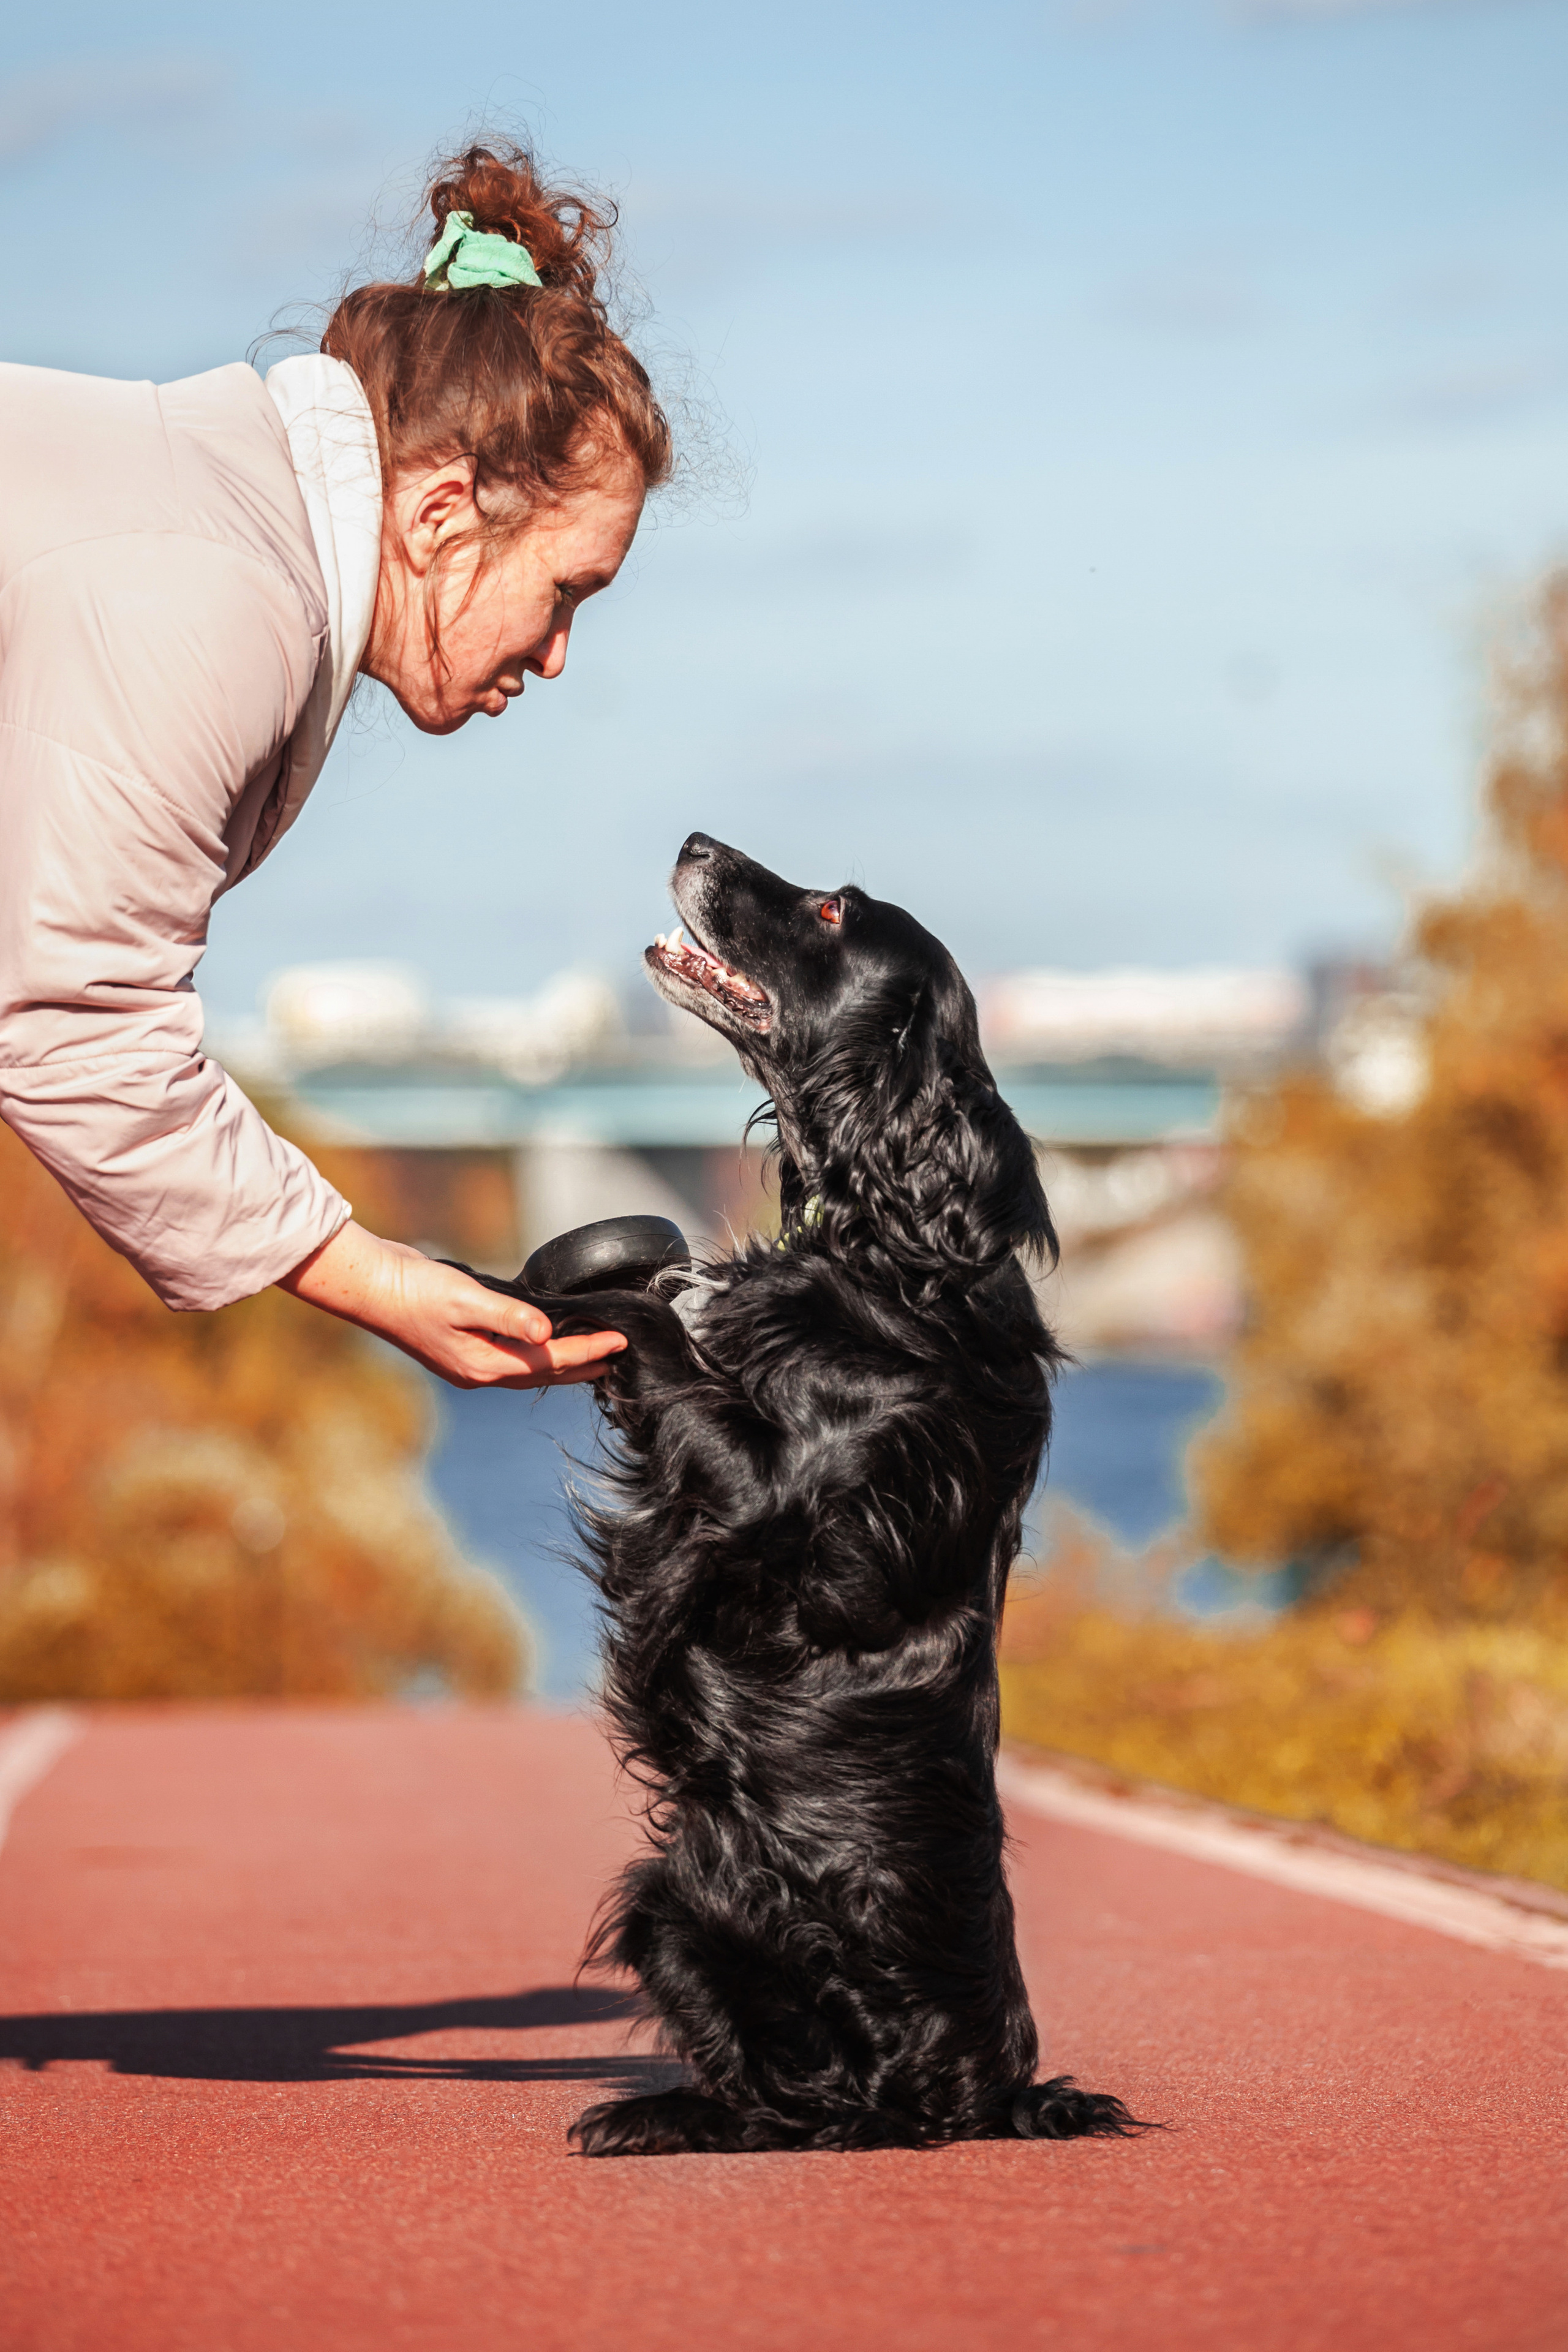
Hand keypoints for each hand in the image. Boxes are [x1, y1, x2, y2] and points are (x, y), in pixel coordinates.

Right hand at [277, 1221, 626, 1390]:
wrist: (369, 1285)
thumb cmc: (412, 1290)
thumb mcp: (465, 1299)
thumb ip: (509, 1316)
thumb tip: (546, 1332)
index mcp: (483, 1365)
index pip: (549, 1361)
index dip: (588, 1352)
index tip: (619, 1342)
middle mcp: (478, 1370)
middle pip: (542, 1375)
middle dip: (581, 1367)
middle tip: (616, 1358)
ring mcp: (467, 1360)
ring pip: (526, 1368)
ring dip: (559, 1362)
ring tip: (590, 1354)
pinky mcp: (460, 1344)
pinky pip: (510, 1354)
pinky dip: (534, 1349)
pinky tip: (542, 1337)